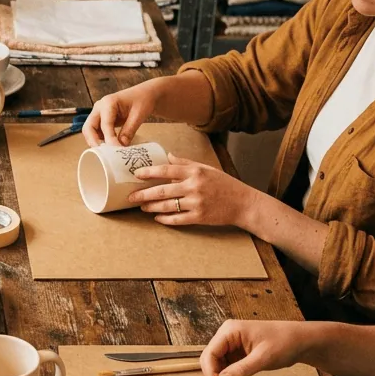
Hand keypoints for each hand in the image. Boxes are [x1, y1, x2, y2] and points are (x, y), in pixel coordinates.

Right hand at [82, 82, 158, 146]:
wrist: (145, 94)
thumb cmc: (142, 100)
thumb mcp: (139, 115)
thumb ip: (129, 130)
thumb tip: (122, 146)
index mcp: (108, 102)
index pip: (105, 124)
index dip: (109, 139)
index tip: (116, 151)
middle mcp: (99, 107)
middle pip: (88, 127)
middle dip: (94, 142)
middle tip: (103, 154)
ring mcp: (99, 113)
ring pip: (90, 130)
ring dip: (96, 142)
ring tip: (107, 153)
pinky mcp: (102, 119)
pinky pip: (96, 131)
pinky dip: (100, 140)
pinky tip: (109, 147)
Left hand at [126, 153, 257, 227]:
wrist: (243, 203)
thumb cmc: (224, 184)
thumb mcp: (206, 168)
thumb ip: (185, 163)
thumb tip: (167, 155)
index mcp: (195, 172)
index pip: (166, 170)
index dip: (149, 172)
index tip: (136, 174)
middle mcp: (194, 187)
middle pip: (162, 191)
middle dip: (143, 194)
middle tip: (131, 196)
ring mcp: (197, 203)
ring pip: (167, 206)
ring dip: (151, 207)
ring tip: (142, 206)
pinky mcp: (200, 217)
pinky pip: (177, 219)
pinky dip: (165, 219)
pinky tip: (157, 217)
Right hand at [200, 318, 310, 375]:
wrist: (301, 341)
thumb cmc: (285, 343)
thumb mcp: (263, 358)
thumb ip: (241, 370)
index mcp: (229, 331)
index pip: (210, 353)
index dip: (211, 371)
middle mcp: (227, 335)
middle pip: (210, 358)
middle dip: (215, 374)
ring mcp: (232, 344)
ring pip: (218, 363)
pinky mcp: (238, 352)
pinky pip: (228, 365)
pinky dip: (230, 375)